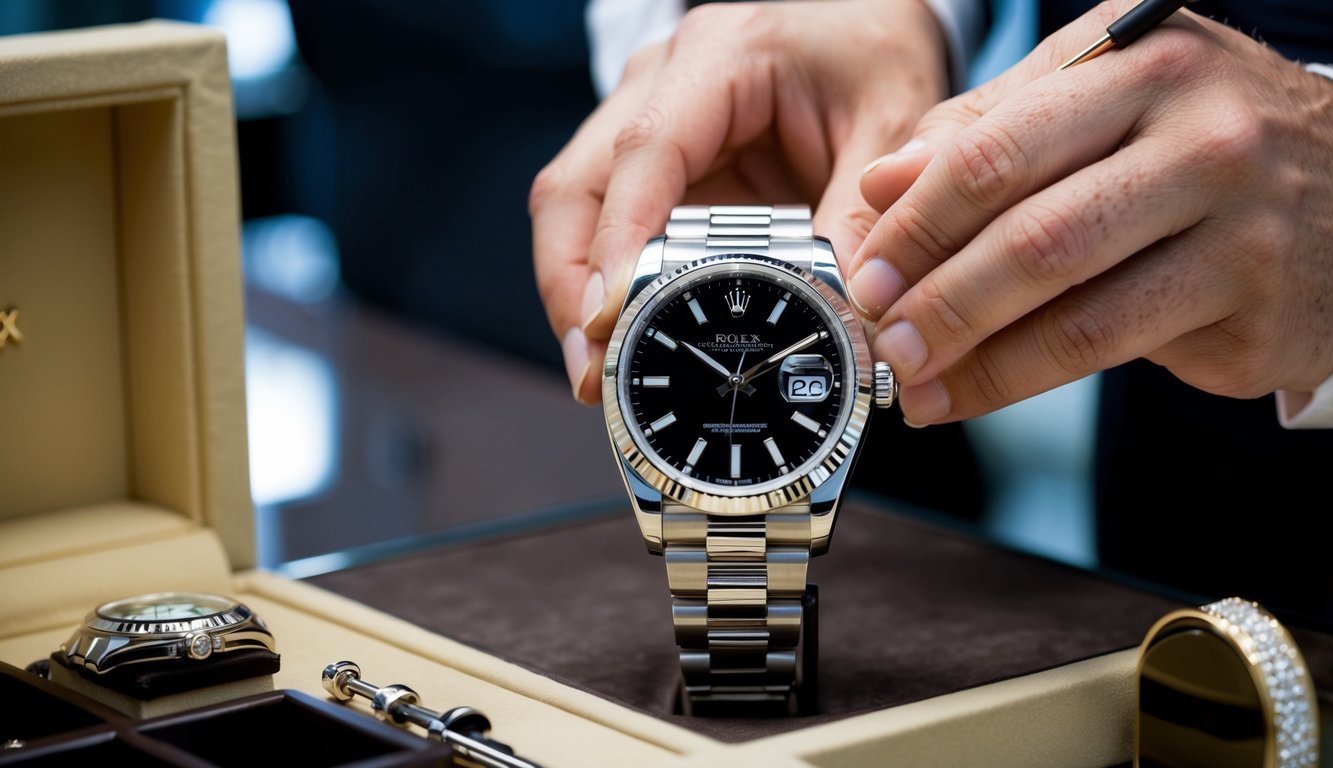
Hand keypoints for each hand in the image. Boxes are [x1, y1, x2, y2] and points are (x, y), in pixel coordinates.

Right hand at [529, 0, 947, 403]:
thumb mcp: (893, 122)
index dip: (619, 238)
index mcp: (721, 57)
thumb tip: (847, 308)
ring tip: (597, 369)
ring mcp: (644, 123)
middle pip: (577, 186)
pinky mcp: (653, 166)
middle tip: (592, 363)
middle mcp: (661, 84)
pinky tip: (617, 336)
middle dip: (572, 284)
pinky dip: (604, 285)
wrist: (865, 26)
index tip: (612, 311)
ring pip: (575, 211)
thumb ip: (867, 213)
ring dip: (576, 292)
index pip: (645, 151)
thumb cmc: (872, 53)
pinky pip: (605, 226)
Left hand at [845, 0, 1332, 425]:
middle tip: (882, 338)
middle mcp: (1204, 135)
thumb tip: (880, 184)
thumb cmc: (1195, 144)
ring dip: (973, 358)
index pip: (996, 149)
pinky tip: (973, 394)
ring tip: (914, 381)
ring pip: (1072, 310)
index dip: (915, 223)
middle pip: (1031, 234)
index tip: (866, 273)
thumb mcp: (1100, 101)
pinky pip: (1114, 354)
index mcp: (1143, 64)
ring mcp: (1241, 225)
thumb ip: (988, 132)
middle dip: (936, 300)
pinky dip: (1023, 382)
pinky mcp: (1256, 308)